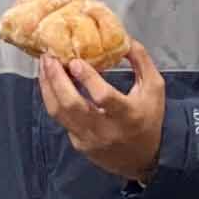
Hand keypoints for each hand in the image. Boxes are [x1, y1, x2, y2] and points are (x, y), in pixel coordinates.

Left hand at [41, 38, 165, 182]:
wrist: (140, 160)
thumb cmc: (148, 119)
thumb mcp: (154, 89)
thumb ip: (141, 61)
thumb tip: (123, 38)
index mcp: (127, 116)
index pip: (104, 97)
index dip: (88, 79)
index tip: (75, 62)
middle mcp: (105, 130)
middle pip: (72, 104)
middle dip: (57, 78)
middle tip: (49, 56)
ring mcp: (88, 139)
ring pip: (59, 112)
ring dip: (48, 86)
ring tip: (44, 65)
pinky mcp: (77, 143)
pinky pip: (60, 118)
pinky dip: (52, 97)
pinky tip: (50, 81)